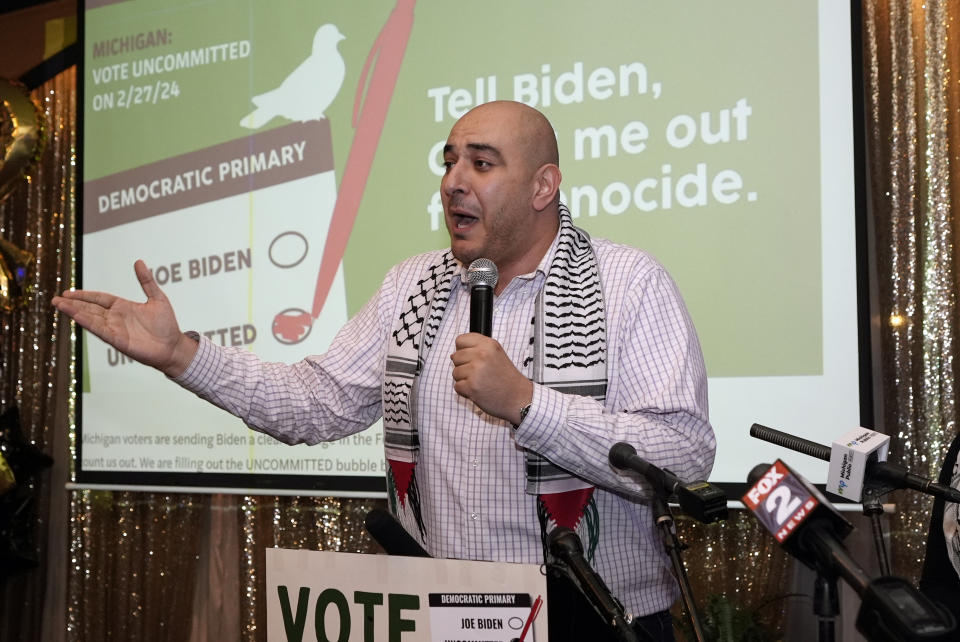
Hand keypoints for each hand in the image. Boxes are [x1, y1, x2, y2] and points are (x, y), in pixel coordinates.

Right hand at [51, 260, 196, 376]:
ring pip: (91, 319)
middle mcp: (116, 318)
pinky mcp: (118, 340)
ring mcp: (116, 329)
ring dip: (75, 312)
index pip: (99, 298)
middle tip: (55, 299)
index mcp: (123, 307)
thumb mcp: (157, 298)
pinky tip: (76, 316)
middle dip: (73, 303)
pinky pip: (100, 330)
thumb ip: (146, 281)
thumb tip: (139, 261)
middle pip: (90, 308)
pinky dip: (88, 323)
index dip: (84, 295)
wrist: (173, 346)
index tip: (68, 292)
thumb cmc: (166, 324)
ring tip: (59, 305)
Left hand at [450, 333, 532, 423]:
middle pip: (455, 357)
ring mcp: (476, 371)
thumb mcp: (496, 353)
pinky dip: (465, 391)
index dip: (463, 350)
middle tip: (480, 373)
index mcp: (488, 344)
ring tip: (480, 382)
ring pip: (455, 372)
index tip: (472, 358)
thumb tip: (453, 354)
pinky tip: (478, 390)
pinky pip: (457, 386)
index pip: (460, 340)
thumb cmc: (507, 378)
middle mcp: (481, 355)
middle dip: (463, 366)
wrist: (519, 398)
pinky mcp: (471, 386)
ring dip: (464, 380)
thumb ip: (477, 349)